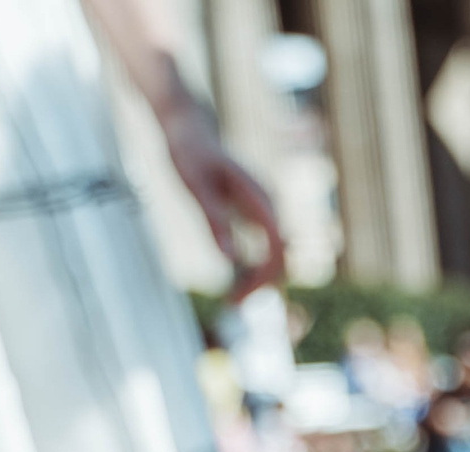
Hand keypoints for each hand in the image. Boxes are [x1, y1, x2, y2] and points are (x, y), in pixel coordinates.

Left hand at [160, 104, 286, 297]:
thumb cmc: (189, 154)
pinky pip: (266, 249)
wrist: (189, 129)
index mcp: (261, 198)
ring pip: (276, 256)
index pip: (276, 250)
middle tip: (231, 304)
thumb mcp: (194, 188)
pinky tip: (235, 281)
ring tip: (232, 298)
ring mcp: (266, 210)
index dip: (262, 279)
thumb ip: (214, 222)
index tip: (237, 299)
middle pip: (281, 257)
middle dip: (261, 285)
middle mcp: (271, 205)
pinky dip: (254, 268)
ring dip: (259, 280)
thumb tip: (230, 261)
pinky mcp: (257, 215)